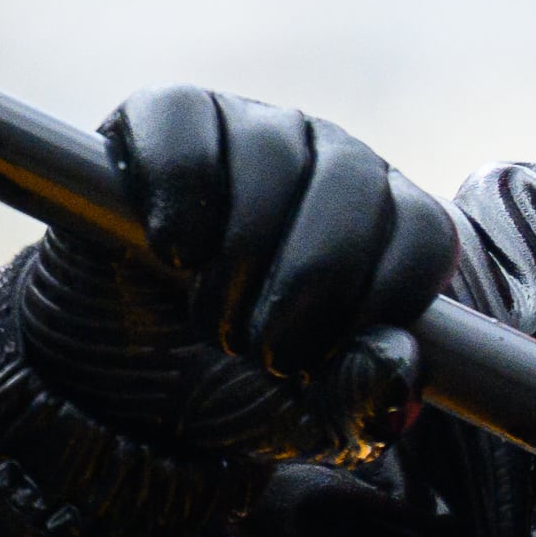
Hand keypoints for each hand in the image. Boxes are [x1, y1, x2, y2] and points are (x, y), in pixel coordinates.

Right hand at [10, 86, 458, 456]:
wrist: (113, 379)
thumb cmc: (223, 389)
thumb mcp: (295, 419)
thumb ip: (356, 403)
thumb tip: (397, 361)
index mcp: (386, 227)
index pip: (423, 232)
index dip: (382, 297)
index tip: (325, 356)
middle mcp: (331, 163)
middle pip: (355, 183)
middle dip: (311, 278)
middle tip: (261, 348)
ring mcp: (254, 129)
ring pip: (274, 153)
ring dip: (242, 249)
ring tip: (209, 314)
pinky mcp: (168, 117)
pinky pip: (184, 120)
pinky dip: (180, 185)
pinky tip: (174, 248)